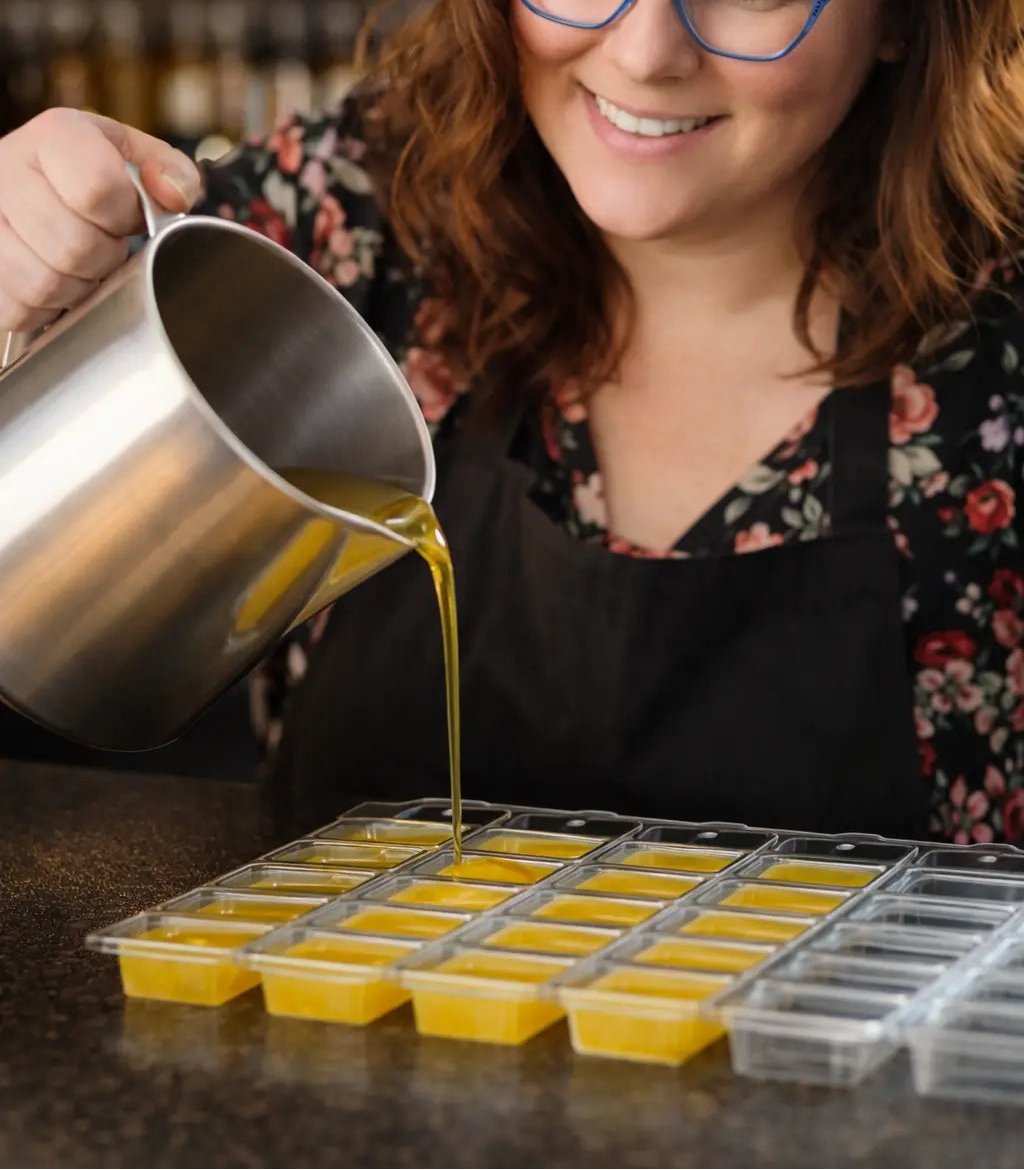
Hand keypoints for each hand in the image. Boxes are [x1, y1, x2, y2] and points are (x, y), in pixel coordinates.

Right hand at [0, 108, 201, 332]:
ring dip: (75, 288)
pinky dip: (44, 309)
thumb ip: (168, 170)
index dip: (124, 216)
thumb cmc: (85, 175)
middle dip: (104, 258)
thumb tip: (174, 196)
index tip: (125, 217)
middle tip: (103, 246)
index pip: (97, 186)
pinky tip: (51, 279)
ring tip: (78, 264)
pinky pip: (17, 309)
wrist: (24, 183)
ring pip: (44, 284)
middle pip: (74, 246)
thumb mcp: (130, 157)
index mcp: (55, 138)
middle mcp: (7, 171)